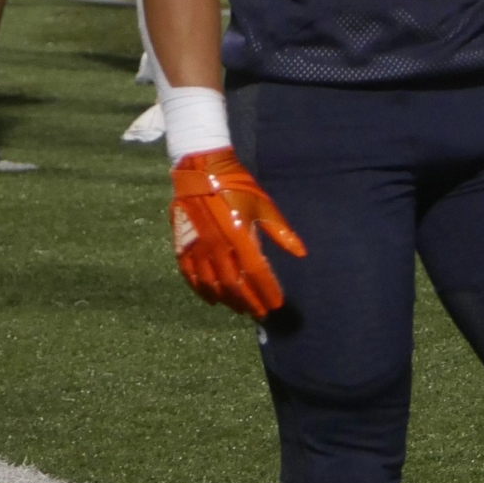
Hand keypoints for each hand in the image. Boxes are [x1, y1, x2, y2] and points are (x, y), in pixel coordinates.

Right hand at [169, 151, 304, 318]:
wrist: (200, 169)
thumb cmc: (237, 186)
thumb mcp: (264, 206)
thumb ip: (281, 232)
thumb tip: (300, 253)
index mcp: (240, 236)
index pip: (256, 273)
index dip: (267, 291)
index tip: (276, 304)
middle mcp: (218, 247)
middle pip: (234, 285)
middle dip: (249, 302)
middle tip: (260, 313)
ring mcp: (198, 248)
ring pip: (212, 284)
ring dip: (228, 300)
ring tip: (240, 309)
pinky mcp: (183, 245)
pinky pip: (190, 276)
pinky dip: (201, 290)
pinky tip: (212, 299)